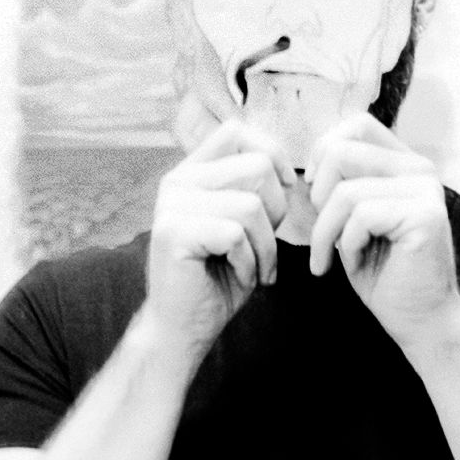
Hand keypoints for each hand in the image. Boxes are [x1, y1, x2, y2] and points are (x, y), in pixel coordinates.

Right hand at [144, 121, 290, 369]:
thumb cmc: (220, 276)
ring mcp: (171, 205)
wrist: (184, 328)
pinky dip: (250, 262)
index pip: (238, 132)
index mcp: (192, 172)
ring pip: (252, 205)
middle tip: (263, 247)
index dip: (273, 154)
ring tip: (252, 268)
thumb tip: (288, 169)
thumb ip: (254, 189)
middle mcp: (177, 180)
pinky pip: (236, 235)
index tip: (285, 188)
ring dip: (266, 247)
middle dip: (277, 212)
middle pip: (257, 167)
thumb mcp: (243, 224)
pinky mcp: (173, 232)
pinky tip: (239, 277)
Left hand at [306, 114, 459, 352]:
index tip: (315, 192)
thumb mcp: (354, 219)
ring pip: (345, 191)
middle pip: (341, 152)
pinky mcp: (425, 215)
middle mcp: (419, 168)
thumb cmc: (383, 272)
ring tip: (332, 258)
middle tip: (322, 234)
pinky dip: (345, 245)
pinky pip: (361, 216)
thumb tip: (311, 162)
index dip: (322, 152)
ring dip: (326, 231)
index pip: (356, 124)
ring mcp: (425, 190)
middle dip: (317, 196)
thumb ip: (343, 182)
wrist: (420, 319)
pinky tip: (354, 265)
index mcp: (404, 163)